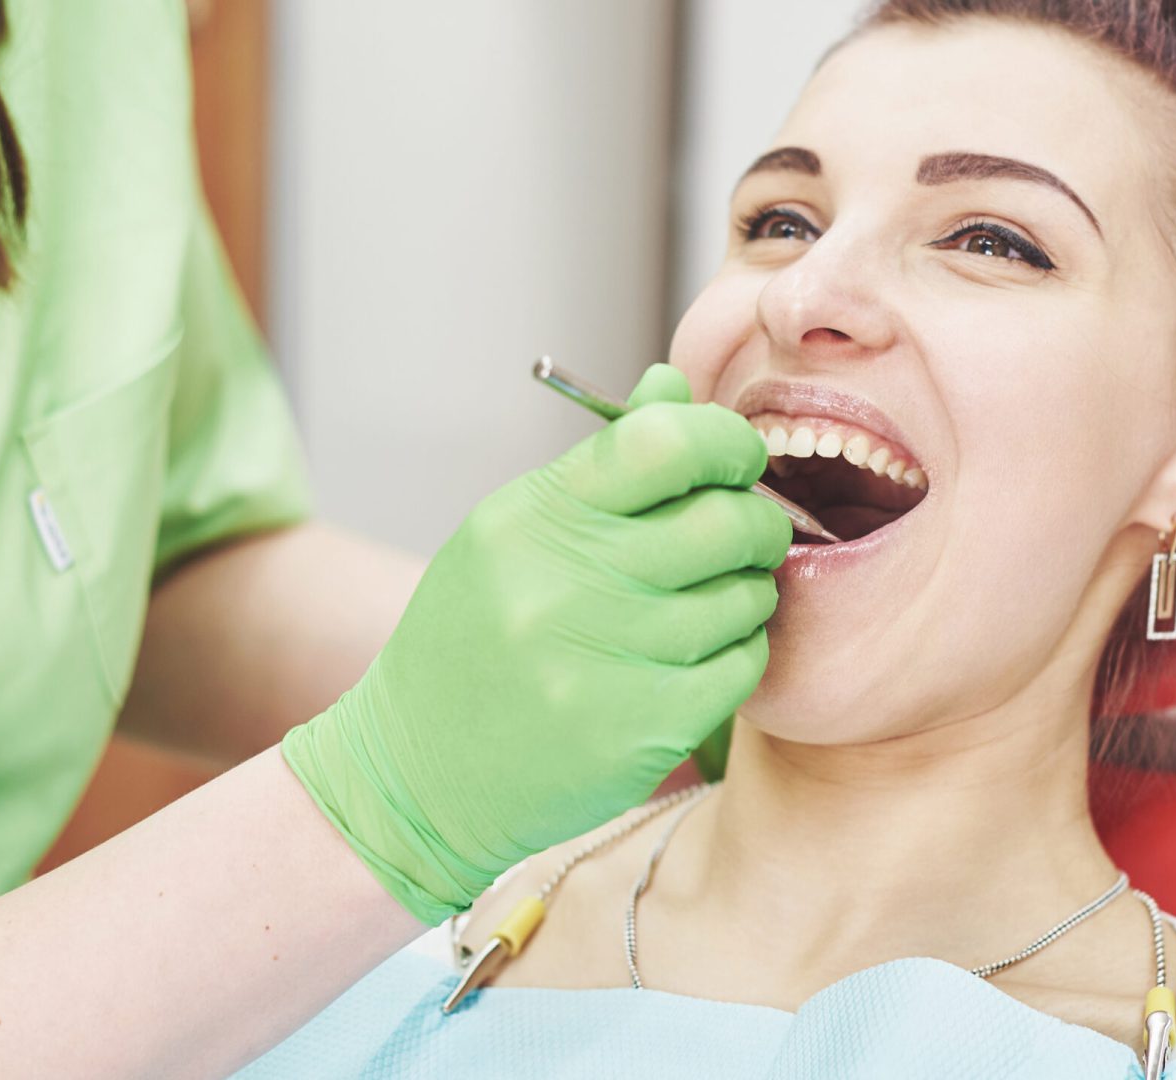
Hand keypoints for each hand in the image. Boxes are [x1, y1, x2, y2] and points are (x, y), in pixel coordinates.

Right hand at [282, 365, 786, 922]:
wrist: (419, 775)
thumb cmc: (474, 641)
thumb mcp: (511, 534)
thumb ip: (604, 462)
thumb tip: (673, 386)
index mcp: (535, 519)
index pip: (664, 442)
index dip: (725, 442)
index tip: (738, 460)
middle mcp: (567, 585)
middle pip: (725, 521)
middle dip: (757, 521)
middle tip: (747, 534)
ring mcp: (607, 663)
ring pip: (746, 597)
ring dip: (750, 591)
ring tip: (713, 600)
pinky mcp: (641, 730)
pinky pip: (743, 664)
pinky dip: (741, 651)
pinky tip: (705, 652)